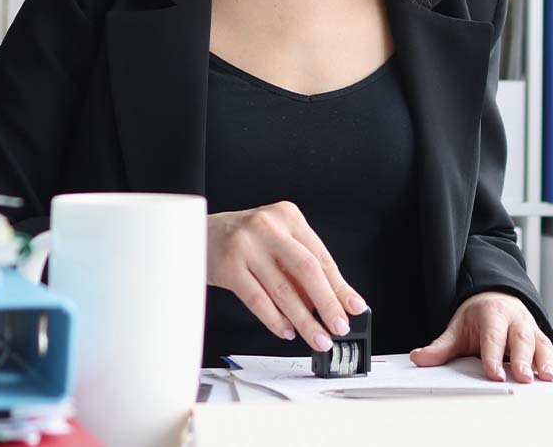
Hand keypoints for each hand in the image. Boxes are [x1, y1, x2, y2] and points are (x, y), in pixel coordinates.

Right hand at [207, 201, 367, 352]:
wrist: (198, 233)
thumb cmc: (244, 239)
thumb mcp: (277, 241)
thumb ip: (303, 266)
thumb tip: (335, 299)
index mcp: (288, 216)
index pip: (321, 256)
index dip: (340, 285)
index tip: (354, 307)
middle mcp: (269, 227)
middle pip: (307, 270)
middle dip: (327, 303)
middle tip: (339, 326)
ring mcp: (246, 246)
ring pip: (283, 289)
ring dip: (303, 320)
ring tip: (316, 337)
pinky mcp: (229, 266)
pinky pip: (258, 300)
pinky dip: (275, 319)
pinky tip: (287, 330)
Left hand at [409, 291, 552, 383]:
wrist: (497, 297)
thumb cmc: (479, 317)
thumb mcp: (457, 328)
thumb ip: (441, 347)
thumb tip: (418, 358)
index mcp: (492, 313)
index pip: (492, 337)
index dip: (493, 356)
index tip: (494, 375)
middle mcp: (514, 318)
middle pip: (520, 339)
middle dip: (523, 359)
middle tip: (524, 378)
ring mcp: (530, 327)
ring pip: (540, 343)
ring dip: (544, 361)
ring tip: (548, 378)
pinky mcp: (540, 337)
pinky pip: (548, 349)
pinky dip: (552, 363)